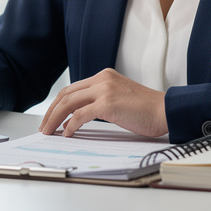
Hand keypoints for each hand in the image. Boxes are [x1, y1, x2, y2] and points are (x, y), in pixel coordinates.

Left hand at [38, 68, 167, 137]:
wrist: (166, 111)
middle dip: (51, 112)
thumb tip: (77, 118)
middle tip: (44, 127)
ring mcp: (104, 90)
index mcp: (104, 76)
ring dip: (55, 119)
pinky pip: (80, 115)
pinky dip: (70, 125)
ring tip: (49, 132)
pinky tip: (66, 134)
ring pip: (68, 103)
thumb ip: (100, 101)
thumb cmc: (146, 110)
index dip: (58, 104)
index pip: (72, 89)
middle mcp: (102, 79)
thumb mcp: (119, 98)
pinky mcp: (108, 104)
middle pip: (66, 94)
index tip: (51, 118)